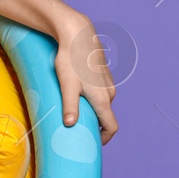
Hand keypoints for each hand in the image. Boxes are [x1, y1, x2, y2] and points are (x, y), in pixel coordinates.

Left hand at [53, 16, 119, 144]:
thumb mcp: (67, 85)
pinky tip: (78, 93)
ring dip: (94, 110)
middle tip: (79, 128)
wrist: (78, 35)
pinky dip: (93, 99)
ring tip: (76, 111)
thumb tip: (70, 125)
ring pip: (104, 103)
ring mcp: (108, 83)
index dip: (104, 138)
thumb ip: (70, 106)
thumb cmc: (71, 60)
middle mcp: (110, 93)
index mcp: (103, 99)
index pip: (111, 127)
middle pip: (106, 116)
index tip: (94, 143)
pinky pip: (101, 92)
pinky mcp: (103, 74)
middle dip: (96, 125)